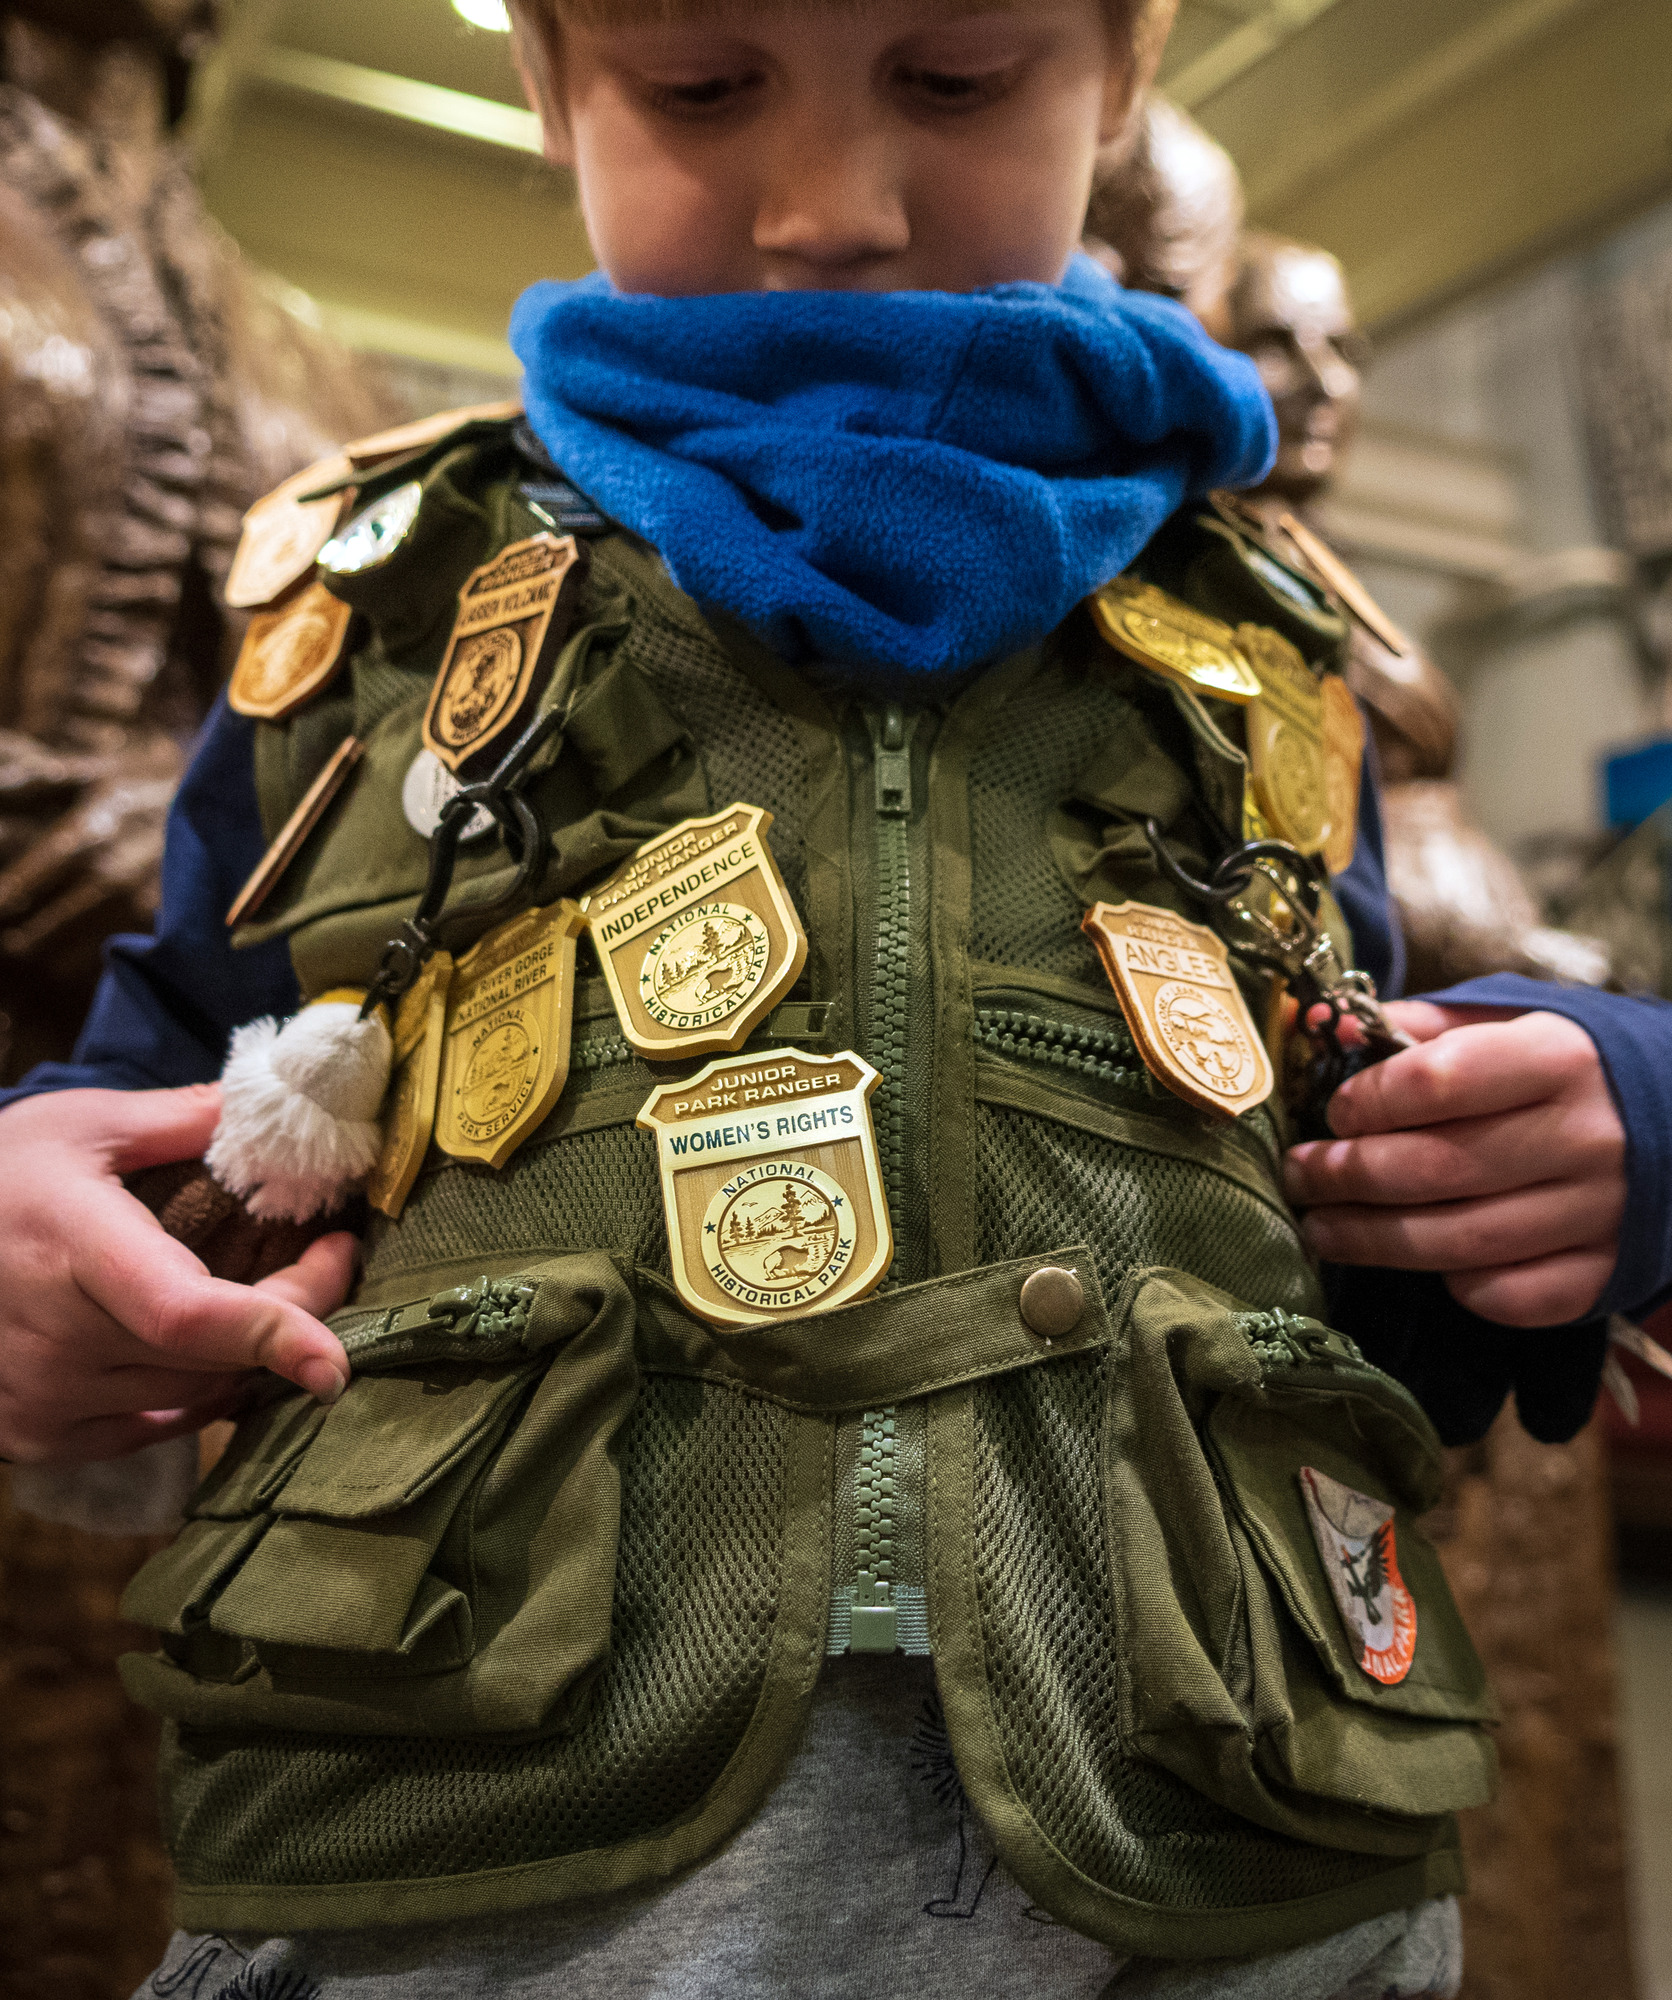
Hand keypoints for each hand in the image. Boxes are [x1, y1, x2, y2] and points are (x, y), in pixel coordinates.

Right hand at [0, 1086, 354, 1464]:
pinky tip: (215, 1348)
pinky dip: (199, 1392)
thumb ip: (187, 1120)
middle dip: (294, 1311)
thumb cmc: (2, 1174)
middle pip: (212, 1355)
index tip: (337, 1357)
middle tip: (330, 1258)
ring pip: (195, 1394)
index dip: (273, 1332)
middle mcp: (56, 1337)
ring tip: (272, 1294)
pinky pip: (156, 1428)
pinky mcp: (37, 1434)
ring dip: (249, 1353)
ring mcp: (43, 1396)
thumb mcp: (85, 1124)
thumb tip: (276, 1110)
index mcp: (74, 1247)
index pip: (185, 1311)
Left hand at [1283, 1003, 1625, 1327]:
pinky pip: (1509, 1296)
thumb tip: (1336, 1028)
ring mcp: (1599, 1213)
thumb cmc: (1564, 1071)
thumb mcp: (1509, 1024)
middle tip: (1300, 1175)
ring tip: (1320, 1228)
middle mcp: (1585, 1138)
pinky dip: (1456, 1285)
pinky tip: (1421, 1263)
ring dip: (1371, 1240)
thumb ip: (1423, 1027)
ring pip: (1460, 1242)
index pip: (1438, 1081)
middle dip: (1346, 1176)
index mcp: (1557, 1059)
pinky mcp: (1603, 1274)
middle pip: (1436, 1169)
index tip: (1334, 1112)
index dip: (1368, 1100)